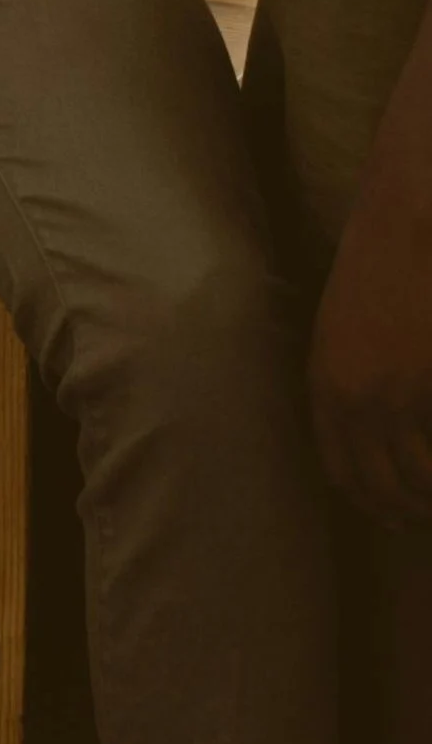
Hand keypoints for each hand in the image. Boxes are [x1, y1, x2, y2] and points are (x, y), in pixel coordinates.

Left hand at [312, 173, 431, 525]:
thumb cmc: (374, 271)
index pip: (340, 471)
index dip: (368, 500)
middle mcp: (352, 400)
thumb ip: (346, 385)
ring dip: (428, 497)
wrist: (402, 226)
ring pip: (416, 479)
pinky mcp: (426, 390)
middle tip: (421, 517)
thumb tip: (369, 435)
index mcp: (323, 385)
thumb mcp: (340, 332)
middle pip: (379, 486)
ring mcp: (395, 397)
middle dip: (404, 510)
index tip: (389, 513)